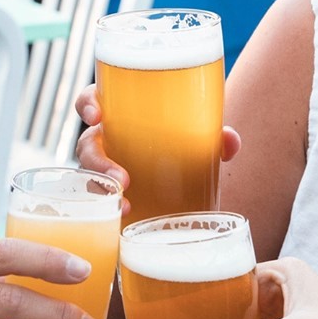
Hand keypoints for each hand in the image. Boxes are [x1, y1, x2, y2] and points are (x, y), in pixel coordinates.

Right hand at [73, 84, 241, 209]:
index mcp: (119, 113)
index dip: (87, 104)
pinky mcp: (114, 191)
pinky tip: (126, 218)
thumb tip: (230, 142)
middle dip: (97, 161)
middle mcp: (108, 139)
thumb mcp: (197, 130)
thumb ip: (215, 133)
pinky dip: (111, 210)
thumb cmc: (183, 138)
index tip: (97, 115)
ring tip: (126, 206)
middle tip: (122, 179)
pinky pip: (102, 200)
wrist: (188, 169)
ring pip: (91, 177)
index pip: (91, 99)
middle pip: (87, 145)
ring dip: (103, 191)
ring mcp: (108, 166)